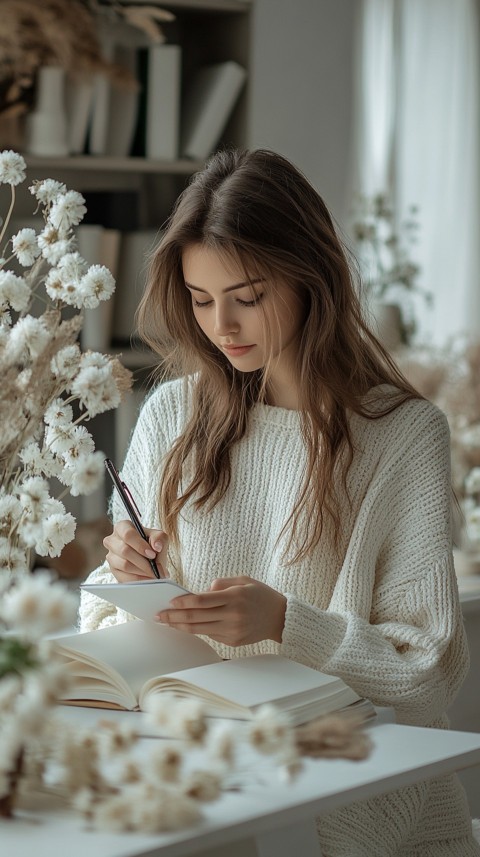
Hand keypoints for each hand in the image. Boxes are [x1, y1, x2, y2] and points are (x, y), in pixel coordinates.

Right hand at [103, 520, 167, 581]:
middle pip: (124, 550)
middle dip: (143, 561)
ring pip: (124, 565)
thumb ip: (160, 538)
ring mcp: (111, 556)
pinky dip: (138, 579)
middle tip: (156, 568)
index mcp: (122, 527)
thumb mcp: (159, 537)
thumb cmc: (151, 544)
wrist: (149, 558)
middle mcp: (112, 540)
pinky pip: (124, 577)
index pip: (127, 534)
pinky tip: (148, 579)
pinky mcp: (113, 570)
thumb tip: (157, 546)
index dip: (140, 545)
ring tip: (154, 574)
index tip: (152, 554)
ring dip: (142, 571)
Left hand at [156, 576, 286, 645]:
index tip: (169, 602)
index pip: (201, 601)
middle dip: (174, 617)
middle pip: (196, 618)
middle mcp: (232, 616)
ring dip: (181, 626)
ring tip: (167, 622)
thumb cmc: (260, 595)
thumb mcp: (243, 580)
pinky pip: (210, 635)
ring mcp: (232, 631)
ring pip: (199, 630)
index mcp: (234, 597)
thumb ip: (220, 584)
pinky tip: (186, 626)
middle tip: (159, 615)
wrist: (280, 618)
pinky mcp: (233, 642)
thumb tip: (199, 593)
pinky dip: (197, 630)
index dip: (183, 602)